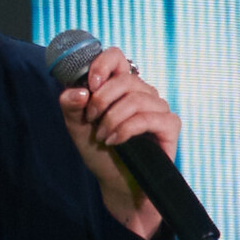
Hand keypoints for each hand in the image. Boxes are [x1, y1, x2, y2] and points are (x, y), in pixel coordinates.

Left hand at [57, 47, 179, 238]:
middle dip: (102, 99)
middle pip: (126, 79)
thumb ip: (70, 106)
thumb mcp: (77, 126)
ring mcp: (158, 108)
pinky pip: (148, 118)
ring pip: (137, 98)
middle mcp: (142, 92)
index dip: (102, 65)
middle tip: (90, 119)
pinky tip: (114, 141)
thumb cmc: (99, 150)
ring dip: (112, 118)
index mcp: (120, 86)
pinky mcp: (169, 126)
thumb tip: (78, 91)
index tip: (90, 84)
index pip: (116, 57)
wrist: (115, 183)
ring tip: (101, 136)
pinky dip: (126, 129)